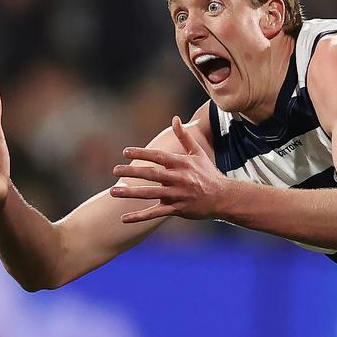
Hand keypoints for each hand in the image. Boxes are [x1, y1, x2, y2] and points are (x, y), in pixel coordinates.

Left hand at [110, 116, 227, 222]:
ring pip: (151, 194)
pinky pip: (156, 214)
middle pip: (151, 174)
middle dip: (132, 172)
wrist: (223, 197)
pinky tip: (124, 219)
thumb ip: (184, 136)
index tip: (125, 152)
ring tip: (113, 192)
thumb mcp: (198, 153)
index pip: (158, 157)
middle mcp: (179, 178)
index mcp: (182, 164)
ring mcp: (178, 195)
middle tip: (115, 171)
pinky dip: (140, 217)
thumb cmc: (208, 174)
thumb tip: (175, 118)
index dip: (141, 153)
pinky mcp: (177, 209)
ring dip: (131, 193)